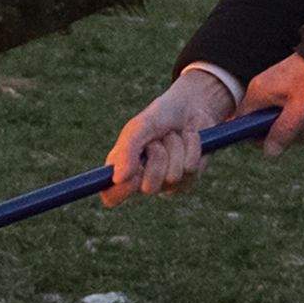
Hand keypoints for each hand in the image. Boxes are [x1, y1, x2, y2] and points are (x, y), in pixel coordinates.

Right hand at [105, 67, 236, 205]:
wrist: (192, 106)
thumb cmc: (160, 116)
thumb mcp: (140, 127)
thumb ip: (127, 151)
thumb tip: (118, 179)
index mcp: (122, 168)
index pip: (111, 195)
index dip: (119, 191)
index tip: (132, 174)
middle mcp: (142, 180)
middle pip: (149, 187)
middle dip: (157, 157)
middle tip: (158, 140)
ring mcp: (167, 184)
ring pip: (173, 176)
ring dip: (176, 147)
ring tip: (174, 135)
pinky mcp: (188, 181)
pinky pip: (191, 169)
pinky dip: (191, 147)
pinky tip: (188, 138)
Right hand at [243, 54, 303, 151]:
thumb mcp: (300, 111)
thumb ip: (283, 132)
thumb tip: (269, 153)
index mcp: (258, 94)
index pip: (243, 123)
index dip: (258, 137)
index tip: (278, 142)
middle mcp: (264, 93)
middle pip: (270, 126)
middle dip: (294, 131)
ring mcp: (279, 92)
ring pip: (290, 121)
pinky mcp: (293, 92)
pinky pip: (300, 112)